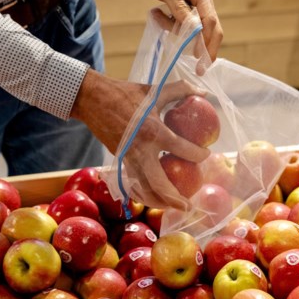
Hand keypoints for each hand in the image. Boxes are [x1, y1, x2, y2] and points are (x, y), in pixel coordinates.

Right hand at [70, 69, 209, 209]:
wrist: (93, 99)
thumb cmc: (125, 93)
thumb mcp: (155, 90)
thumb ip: (181, 89)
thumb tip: (204, 90)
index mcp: (154, 131)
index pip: (182, 148)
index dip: (198, 155)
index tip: (205, 155)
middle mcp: (142, 150)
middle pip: (159, 183)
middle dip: (174, 198)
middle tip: (188, 206)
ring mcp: (129, 158)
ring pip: (143, 189)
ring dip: (158, 202)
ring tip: (173, 208)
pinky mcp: (120, 160)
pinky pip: (133, 184)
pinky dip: (143, 194)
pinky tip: (154, 199)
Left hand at [143, 0, 222, 62]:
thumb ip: (179, 9)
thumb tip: (192, 30)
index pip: (210, 22)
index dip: (208, 43)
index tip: (202, 60)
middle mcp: (203, 1)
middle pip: (211, 29)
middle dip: (204, 48)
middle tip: (198, 68)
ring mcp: (197, 5)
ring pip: (195, 29)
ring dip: (175, 30)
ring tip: (157, 15)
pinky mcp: (188, 8)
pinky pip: (184, 23)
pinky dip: (171, 24)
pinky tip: (158, 15)